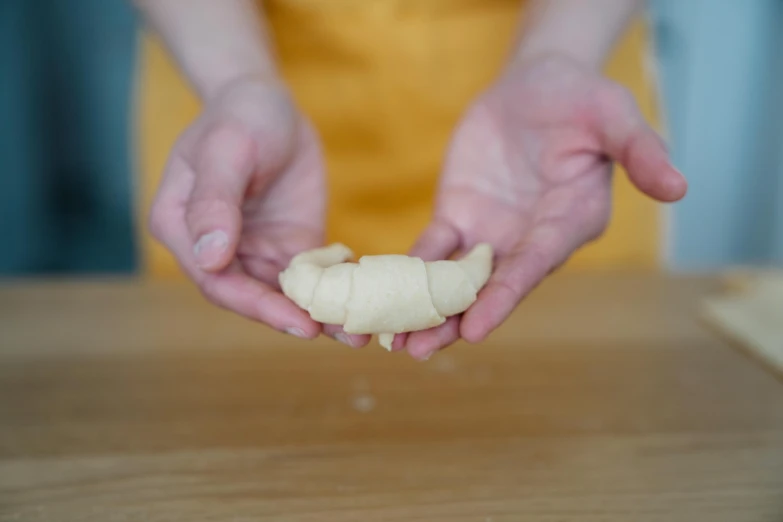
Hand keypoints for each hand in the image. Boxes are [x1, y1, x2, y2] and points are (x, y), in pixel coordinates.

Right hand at [150, 78, 366, 343]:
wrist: (270, 102)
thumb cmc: (239, 116)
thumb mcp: (226, 149)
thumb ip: (215, 201)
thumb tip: (210, 257)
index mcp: (182, 227)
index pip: (216, 280)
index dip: (255, 305)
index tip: (296, 322)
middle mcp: (217, 249)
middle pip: (251, 296)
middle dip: (293, 319)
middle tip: (340, 335)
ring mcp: (255, 250)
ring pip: (284, 294)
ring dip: (320, 314)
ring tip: (360, 333)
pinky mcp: (290, 246)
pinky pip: (311, 277)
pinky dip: (334, 292)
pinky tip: (363, 304)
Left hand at [399, 55, 686, 358]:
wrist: (538, 86)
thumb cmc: (584, 100)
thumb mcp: (616, 117)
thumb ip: (641, 151)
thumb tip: (679, 188)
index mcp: (568, 224)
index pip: (533, 266)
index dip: (505, 297)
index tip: (475, 329)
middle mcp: (528, 240)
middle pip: (489, 288)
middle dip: (454, 320)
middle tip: (418, 352)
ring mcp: (490, 233)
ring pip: (455, 279)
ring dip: (426, 308)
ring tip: (392, 341)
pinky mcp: (459, 216)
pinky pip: (431, 250)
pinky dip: (409, 270)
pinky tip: (384, 293)